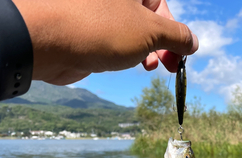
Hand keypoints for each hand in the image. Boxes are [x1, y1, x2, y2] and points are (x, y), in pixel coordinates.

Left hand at [14, 0, 198, 84]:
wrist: (47, 43)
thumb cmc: (101, 29)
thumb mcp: (150, 31)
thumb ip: (176, 35)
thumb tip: (193, 42)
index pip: (162, 4)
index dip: (176, 30)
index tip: (183, 54)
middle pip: (148, 17)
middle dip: (162, 44)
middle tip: (169, 66)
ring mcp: (99, 13)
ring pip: (131, 31)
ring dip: (146, 51)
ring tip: (148, 66)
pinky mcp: (87, 30)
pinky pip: (114, 40)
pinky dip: (125, 53)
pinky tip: (127, 64)